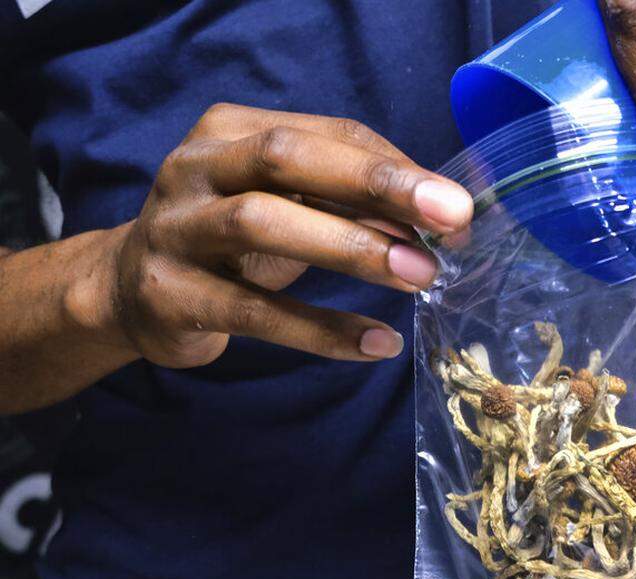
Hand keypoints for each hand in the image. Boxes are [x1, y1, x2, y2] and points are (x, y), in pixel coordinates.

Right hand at [101, 103, 472, 368]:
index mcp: (232, 130)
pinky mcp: (169, 294)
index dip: (397, 167)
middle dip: (376, 185)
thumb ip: (350, 203)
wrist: (130, 291)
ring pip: (262, 223)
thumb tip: (441, 222)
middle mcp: (195, 167)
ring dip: (351, 248)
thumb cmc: (231, 240)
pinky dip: (321, 329)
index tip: (457, 206)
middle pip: (288, 158)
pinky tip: (377, 342)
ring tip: (419, 275)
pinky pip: (254, 312)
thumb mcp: (287, 205)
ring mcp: (175, 228)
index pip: (329, 133)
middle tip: (450, 219)